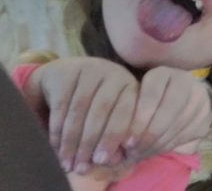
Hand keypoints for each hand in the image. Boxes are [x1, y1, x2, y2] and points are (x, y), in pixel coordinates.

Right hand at [27, 57, 138, 173]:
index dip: (116, 136)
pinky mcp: (65, 72)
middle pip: (101, 111)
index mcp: (131, 85)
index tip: (106, 159)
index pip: (126, 111)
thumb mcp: (111, 115)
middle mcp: (114, 72)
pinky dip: (57, 130)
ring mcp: (89, 68)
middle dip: (90, 143)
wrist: (67, 76)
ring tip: (68, 163)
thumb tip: (116, 158)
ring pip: (79, 110)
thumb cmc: (96, 104)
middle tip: (82, 167)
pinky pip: (61, 106)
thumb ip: (117, 136)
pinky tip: (56, 147)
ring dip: (72, 141)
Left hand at [123, 66, 211, 161]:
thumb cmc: (142, 104)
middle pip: (170, 108)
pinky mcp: (206, 115)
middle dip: (149, 134)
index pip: (152, 92)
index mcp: (163, 73)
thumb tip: (119, 139)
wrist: (169, 105)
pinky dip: (170, 145)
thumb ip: (127, 113)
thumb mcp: (132, 100)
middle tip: (134, 150)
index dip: (139, 118)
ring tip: (141, 154)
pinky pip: (188, 133)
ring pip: (179, 122)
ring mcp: (199, 97)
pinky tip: (156, 150)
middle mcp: (185, 80)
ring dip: (158, 143)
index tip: (126, 140)